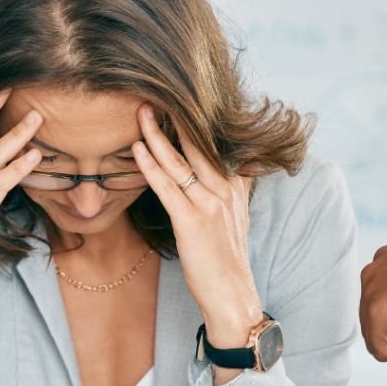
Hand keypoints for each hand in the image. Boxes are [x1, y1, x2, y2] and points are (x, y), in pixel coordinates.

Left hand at [131, 105, 261, 383]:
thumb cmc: (228, 257)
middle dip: (173, 118)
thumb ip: (241, 182)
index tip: (172, 96)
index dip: (191, 120)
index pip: (210, 143)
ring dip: (157, 134)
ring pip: (180, 162)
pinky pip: (167, 187)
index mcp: (233, 184)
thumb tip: (249, 158)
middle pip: (196, 145)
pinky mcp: (192, 222)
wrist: (232, 295)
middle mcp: (224, 189)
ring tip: (140, 110)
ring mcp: (209, 204)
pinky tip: (137, 148)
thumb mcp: (239, 214)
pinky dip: (151, 165)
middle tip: (152, 91)